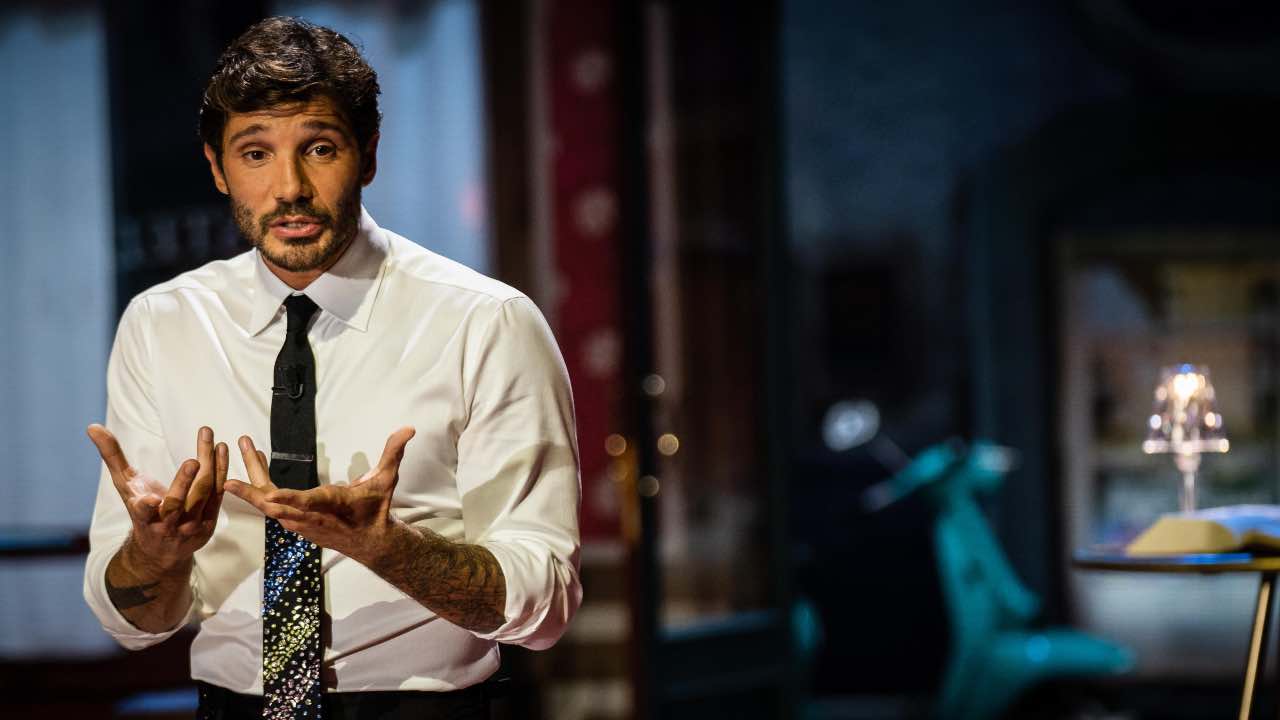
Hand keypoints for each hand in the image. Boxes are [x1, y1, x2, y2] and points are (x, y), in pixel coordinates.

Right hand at [87, 424, 227, 571]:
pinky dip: (221, 470)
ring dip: (210, 468)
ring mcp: (191, 526)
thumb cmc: (141, 509)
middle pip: (178, 503)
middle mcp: (167, 524)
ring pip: (202, 495)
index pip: (143, 512)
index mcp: (143, 517)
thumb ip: (112, 456)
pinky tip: (222, 448)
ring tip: (213, 442)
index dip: (146, 506)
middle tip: (194, 460)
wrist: (162, 549)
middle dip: (185, 482)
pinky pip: (217, 493)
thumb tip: (92, 427)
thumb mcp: (125, 485)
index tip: (150, 499)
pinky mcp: (209, 522)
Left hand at [225, 427, 415, 561]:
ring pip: (268, 505)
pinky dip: (257, 490)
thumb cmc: (376, 509)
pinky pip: (271, 507)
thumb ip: (394, 453)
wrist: (371, 543)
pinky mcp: (295, 522)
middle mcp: (310, 516)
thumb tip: (409, 428)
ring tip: (242, 450)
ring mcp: (299, 522)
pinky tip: (251, 471)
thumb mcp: (387, 480)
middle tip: (229, 478)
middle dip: (251, 491)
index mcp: (331, 505)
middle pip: (275, 505)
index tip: (268, 496)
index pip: (308, 503)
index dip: (287, 500)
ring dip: (251, 482)